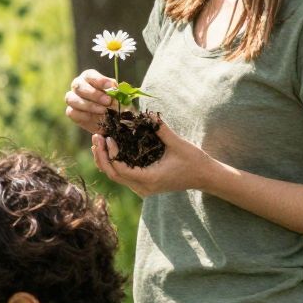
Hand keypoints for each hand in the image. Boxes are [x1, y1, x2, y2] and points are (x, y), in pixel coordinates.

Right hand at [65, 68, 116, 134]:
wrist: (113, 120)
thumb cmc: (116, 103)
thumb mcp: (120, 96)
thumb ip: (117, 92)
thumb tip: (112, 89)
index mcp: (89, 78)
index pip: (89, 75)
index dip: (99, 80)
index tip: (111, 87)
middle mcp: (78, 86)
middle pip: (79, 86)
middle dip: (94, 94)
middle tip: (108, 101)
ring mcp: (73, 99)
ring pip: (72, 99)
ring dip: (89, 105)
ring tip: (103, 111)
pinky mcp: (72, 112)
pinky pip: (72, 112)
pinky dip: (83, 115)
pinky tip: (94, 117)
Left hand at [90, 120, 207, 195]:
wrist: (205, 177)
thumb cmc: (194, 160)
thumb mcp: (178, 144)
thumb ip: (162, 129)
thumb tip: (149, 113)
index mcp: (150, 179)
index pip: (121, 169)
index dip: (111, 153)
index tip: (108, 137)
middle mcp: (143, 188)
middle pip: (113, 174)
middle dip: (102, 156)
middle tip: (97, 137)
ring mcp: (143, 189)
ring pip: (116, 177)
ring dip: (106, 160)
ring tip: (99, 142)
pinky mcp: (144, 185)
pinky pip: (123, 176)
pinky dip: (114, 163)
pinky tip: (110, 149)